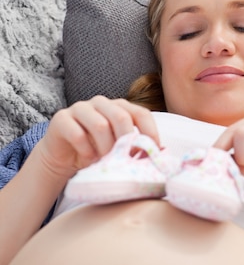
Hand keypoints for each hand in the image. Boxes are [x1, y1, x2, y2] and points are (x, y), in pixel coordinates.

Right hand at [38, 96, 158, 180]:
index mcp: (119, 107)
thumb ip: (136, 146)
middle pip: (121, 117)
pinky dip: (86, 151)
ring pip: (100, 125)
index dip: (150, 132)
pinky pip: (78, 134)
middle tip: (124, 160)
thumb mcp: (119, 148)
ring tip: (104, 161)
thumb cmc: (96, 152)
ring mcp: (80, 108)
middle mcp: (101, 103)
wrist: (63, 157)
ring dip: (105, 149)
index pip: (141, 113)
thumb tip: (161, 152)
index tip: (152, 153)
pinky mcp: (61, 119)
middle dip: (126, 142)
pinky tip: (87, 159)